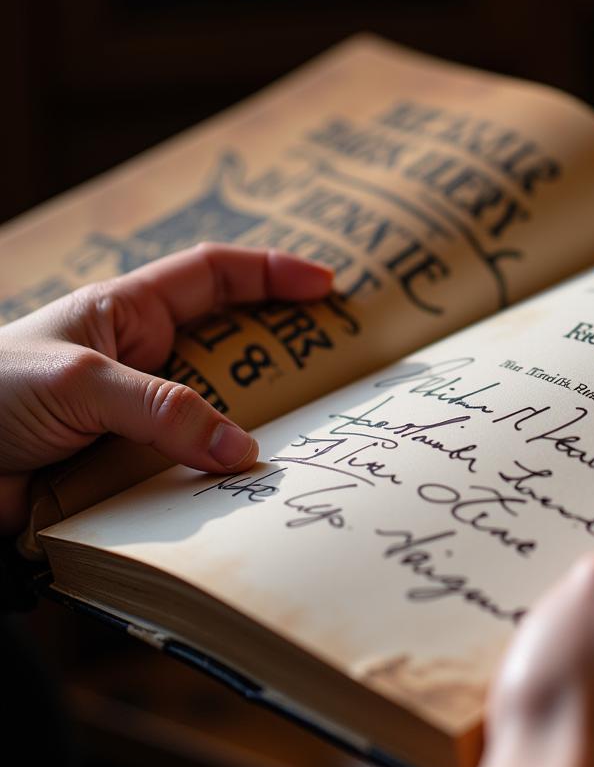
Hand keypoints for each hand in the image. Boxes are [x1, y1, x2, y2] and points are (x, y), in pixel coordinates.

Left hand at [0, 244, 332, 531]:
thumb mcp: (80, 381)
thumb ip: (164, 410)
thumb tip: (242, 451)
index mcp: (126, 314)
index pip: (214, 276)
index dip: (272, 274)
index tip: (327, 287)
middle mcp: (140, 363)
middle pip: (230, 349)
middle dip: (283, 356)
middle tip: (339, 371)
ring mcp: (137, 418)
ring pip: (214, 417)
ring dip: (253, 427)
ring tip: (307, 438)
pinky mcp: (127, 470)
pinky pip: (186, 469)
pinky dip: (215, 479)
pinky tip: (243, 492)